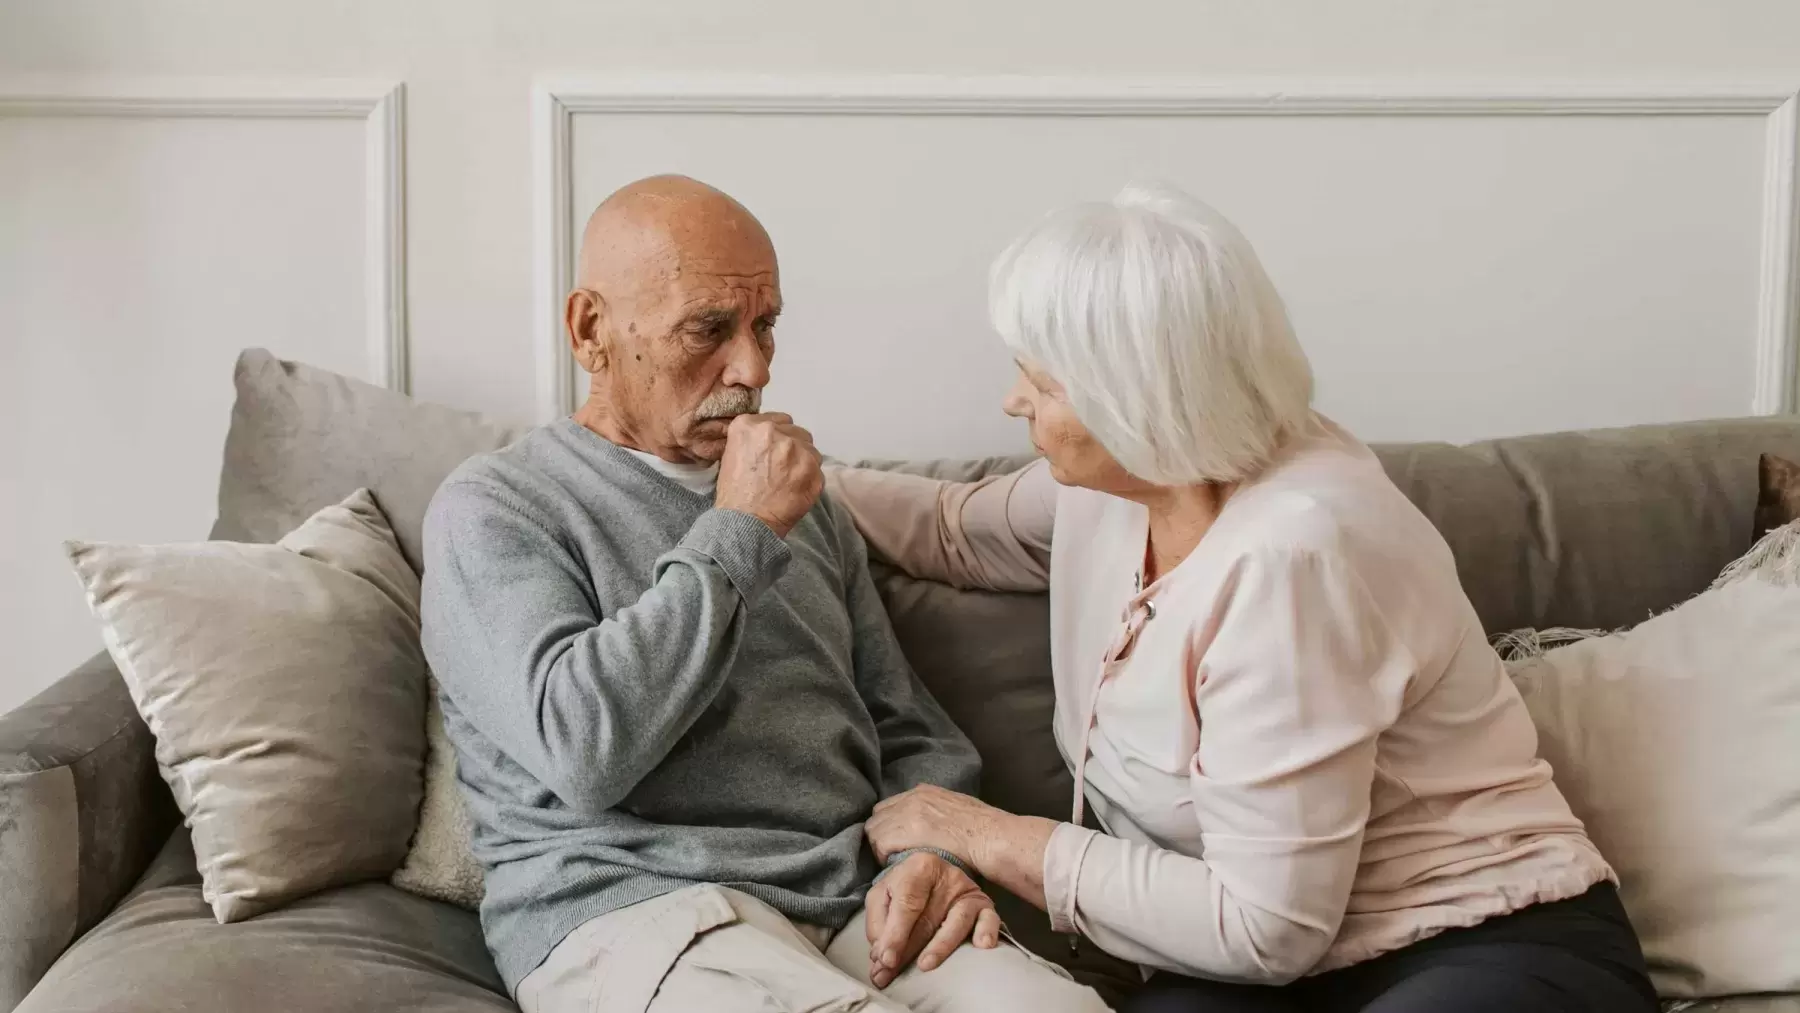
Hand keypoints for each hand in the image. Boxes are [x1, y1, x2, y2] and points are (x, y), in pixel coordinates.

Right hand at [715, 412, 822, 537]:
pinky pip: (819, 470)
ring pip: (811, 450)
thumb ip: (753, 439)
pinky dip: (811, 481)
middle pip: (797, 432)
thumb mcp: (731, 455)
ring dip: (804, 464)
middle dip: (793, 449)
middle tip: (782, 470)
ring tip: (789, 482)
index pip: (779, 420)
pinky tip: (796, 492)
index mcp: (749, 425)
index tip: (774, 452)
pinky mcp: (812, 468)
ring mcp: (795, 449)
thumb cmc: (735, 495)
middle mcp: (773, 431)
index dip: (778, 437)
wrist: (745, 523)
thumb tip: (773, 436)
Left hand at [865, 852, 999, 987]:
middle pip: (928, 919)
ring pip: (957, 921)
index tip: (886, 960)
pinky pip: (990, 919)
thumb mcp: (883, 896)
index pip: (907, 905)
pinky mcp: (984, 904)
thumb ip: (878, 925)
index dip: (895, 935)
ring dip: (941, 946)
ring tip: (925, 965)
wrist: (933, 873)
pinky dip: (987, 932)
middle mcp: (947, 877)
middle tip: (891, 976)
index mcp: (919, 868)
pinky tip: (982, 946)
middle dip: (908, 952)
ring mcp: (967, 891)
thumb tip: (882, 958)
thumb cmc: (905, 888)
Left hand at [866, 784, 1002, 868]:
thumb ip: (938, 812)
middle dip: (882, 835)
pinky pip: (879, 845)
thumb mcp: (957, 808)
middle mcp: (910, 799)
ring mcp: (905, 814)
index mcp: (923, 792)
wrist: (990, 837)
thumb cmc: (982, 830)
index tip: (898, 841)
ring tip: (895, 862)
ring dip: (881, 847)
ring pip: (874, 831)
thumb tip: (931, 825)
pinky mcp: (902, 832)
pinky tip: (897, 866)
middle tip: (893, 854)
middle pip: (878, 817)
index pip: (890, 806)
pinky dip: (884, 857)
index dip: (891, 826)